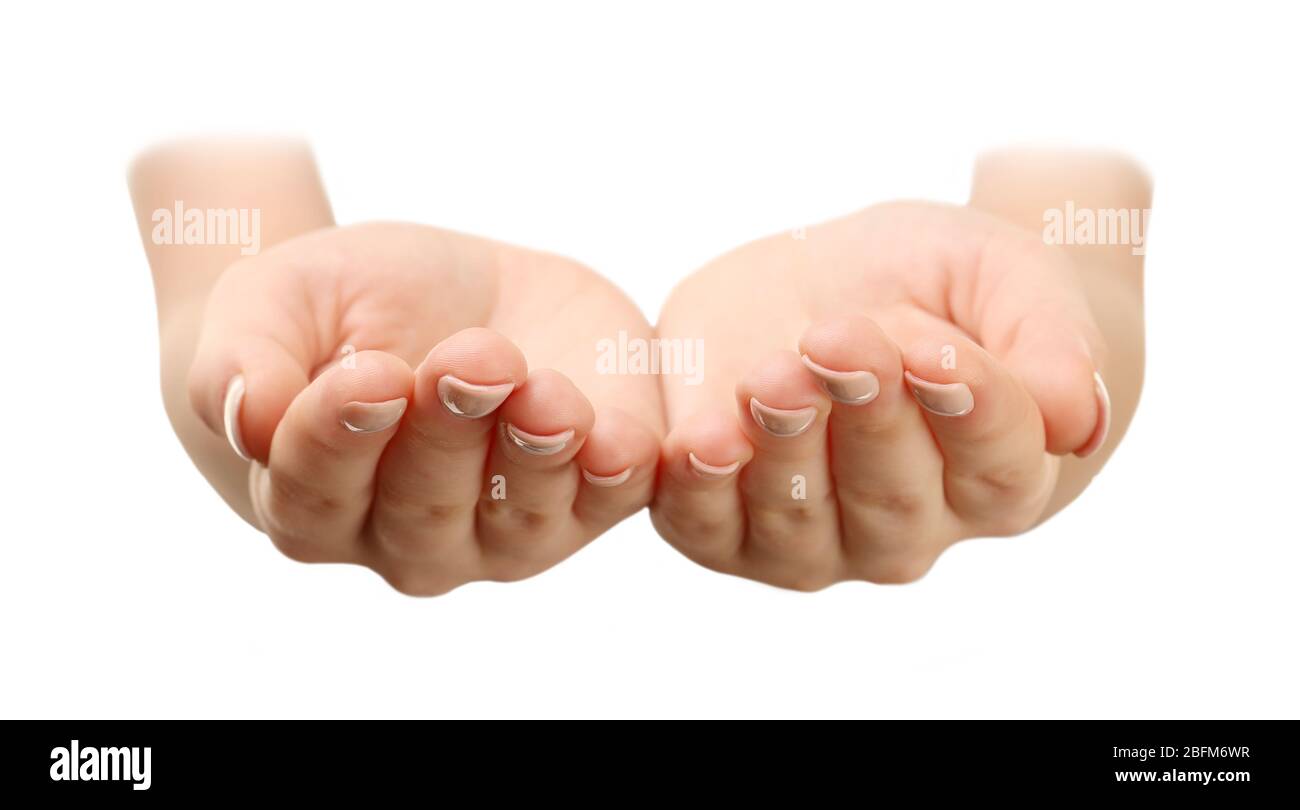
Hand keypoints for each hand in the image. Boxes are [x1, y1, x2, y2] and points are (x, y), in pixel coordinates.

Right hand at [188, 222, 662, 594]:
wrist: (440, 293)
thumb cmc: (337, 311)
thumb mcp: (272, 305)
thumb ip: (240, 363)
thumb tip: (248, 418)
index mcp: (312, 503)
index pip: (316, 490)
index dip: (342, 435)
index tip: (370, 373)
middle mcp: (410, 540)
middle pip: (427, 506)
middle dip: (451, 432)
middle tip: (471, 358)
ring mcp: (507, 531)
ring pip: (524, 516)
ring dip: (538, 455)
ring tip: (544, 392)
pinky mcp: (593, 494)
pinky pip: (613, 501)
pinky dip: (621, 475)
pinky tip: (622, 441)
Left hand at [652, 199, 1137, 589]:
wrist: (825, 286)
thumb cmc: (931, 283)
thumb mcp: (1001, 275)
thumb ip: (1050, 341)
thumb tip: (1076, 419)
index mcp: (996, 476)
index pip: (997, 462)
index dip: (973, 410)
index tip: (948, 354)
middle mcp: (908, 529)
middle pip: (893, 491)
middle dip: (867, 413)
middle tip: (840, 338)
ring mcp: (815, 541)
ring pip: (800, 516)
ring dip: (784, 446)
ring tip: (772, 374)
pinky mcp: (723, 528)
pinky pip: (707, 525)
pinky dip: (700, 489)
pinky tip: (700, 438)